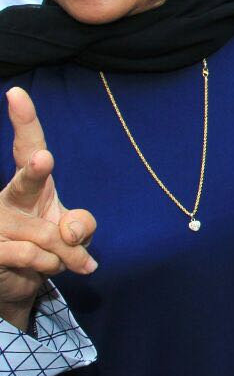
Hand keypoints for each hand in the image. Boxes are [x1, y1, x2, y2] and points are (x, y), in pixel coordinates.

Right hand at [0, 88, 96, 329]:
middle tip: (43, 159)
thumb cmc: (50, 245)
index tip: (16, 93)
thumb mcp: (75, 232)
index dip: (24, 120)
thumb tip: (70, 230)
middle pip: (27, 181)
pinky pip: (33, 256)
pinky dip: (51, 266)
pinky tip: (46, 268)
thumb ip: (82, 225)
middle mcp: (8, 197)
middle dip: (37, 171)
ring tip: (69, 261)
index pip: (28, 146)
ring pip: (49, 235)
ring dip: (68, 255)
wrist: (21, 282)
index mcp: (32, 183)